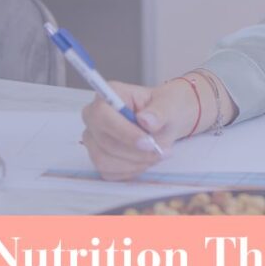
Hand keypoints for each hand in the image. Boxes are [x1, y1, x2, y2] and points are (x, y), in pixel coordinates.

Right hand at [81, 79, 197, 180]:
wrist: (168, 120)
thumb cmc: (166, 107)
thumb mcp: (170, 105)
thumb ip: (159, 112)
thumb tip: (146, 120)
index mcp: (110, 94)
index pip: (103, 114)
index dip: (124, 132)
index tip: (148, 142)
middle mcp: (95, 116)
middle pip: (103, 142)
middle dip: (135, 152)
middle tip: (160, 151)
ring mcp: (93, 138)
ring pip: (104, 160)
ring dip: (135, 163)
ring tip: (157, 154)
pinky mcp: (98, 157)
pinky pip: (108, 172)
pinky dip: (131, 170)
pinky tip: (145, 160)